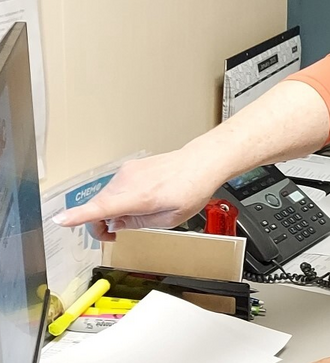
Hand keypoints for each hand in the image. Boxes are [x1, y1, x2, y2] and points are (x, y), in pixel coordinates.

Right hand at [52, 148, 228, 239]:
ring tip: (137, 214)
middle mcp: (128, 182)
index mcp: (138, 197)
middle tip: (118, 234)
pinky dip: (118, 199)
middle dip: (101, 225)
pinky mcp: (128, 169)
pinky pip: (114, 189)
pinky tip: (139, 201)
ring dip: (111, 211)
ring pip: (105, 198)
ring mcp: (126, 173)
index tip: (61, 221)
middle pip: (97, 207)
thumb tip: (115, 225)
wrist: (200, 163)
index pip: (101, 208)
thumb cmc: (191, 189)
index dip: (79, 217)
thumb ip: (137, 224)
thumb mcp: (169, 219)